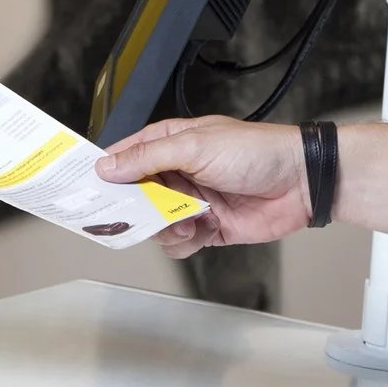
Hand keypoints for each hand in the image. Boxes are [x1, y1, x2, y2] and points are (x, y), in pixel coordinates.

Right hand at [95, 115, 308, 254]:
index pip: (125, 156)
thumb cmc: (255, 151)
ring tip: (181, 222)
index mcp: (170, 143)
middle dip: (133, 208)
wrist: (301, 182)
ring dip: (162, 227)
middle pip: (136, 195)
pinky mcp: (208, 228)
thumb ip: (148, 158)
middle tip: (131, 216)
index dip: (106, 171)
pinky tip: (198, 232)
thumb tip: (107, 166)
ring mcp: (192, 201)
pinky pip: (179, 242)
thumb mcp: (194, 146)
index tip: (86, 187)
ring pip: (155, 223)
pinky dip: (182, 242)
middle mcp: (177, 172)